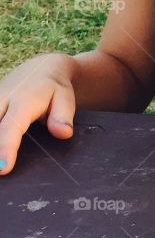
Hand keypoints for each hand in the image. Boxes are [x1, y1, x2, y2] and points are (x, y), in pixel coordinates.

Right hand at [0, 53, 76, 175]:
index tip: (3, 168)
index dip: (6, 148)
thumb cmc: (54, 88)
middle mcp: (2, 101)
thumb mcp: (65, 99)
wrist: (40, 69)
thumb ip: (63, 116)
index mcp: (23, 101)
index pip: (12, 127)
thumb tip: (63, 133)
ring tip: (0, 164)